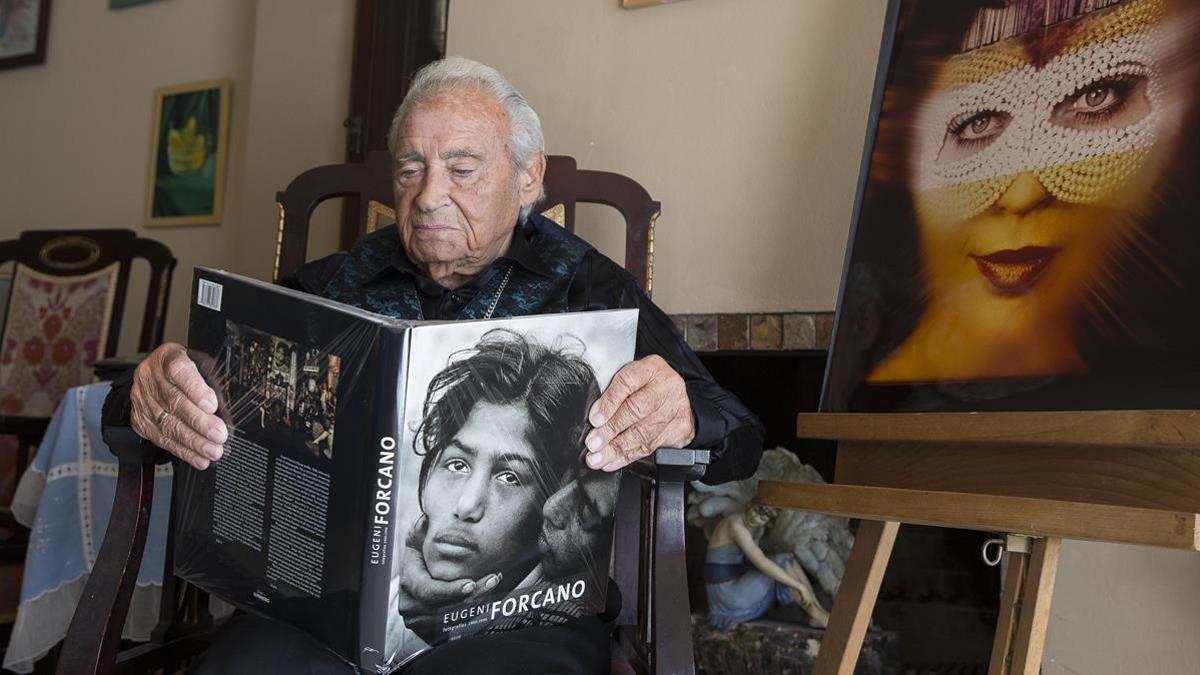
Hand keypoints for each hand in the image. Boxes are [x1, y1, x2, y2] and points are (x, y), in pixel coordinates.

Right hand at [129, 343, 226, 469]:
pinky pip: (161, 439)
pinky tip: (198, 458)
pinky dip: (183, 451)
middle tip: (219, 435)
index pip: (179, 370)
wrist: (155, 376)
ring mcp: (142, 400)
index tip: (212, 405)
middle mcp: (150, 378)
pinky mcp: (140, 420)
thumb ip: (211, 380)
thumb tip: (226, 408)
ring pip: (168, 424)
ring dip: (193, 442)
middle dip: (200, 423)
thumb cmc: (185, 370)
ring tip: (213, 451)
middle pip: (174, 402)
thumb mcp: (199, 364)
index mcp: (167, 357)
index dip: (195, 389)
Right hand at [395, 514, 501, 618]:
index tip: (471, 584)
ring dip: (476, 603)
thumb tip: (426, 520)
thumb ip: (421, 530)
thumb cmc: (421, 554)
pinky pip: (454, 625)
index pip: (427, 590)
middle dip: (471, 596)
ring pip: (452, 617)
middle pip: (443, 607)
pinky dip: (472, 612)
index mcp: (408, 581)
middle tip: (492, 581)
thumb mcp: (417, 540)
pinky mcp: (430, 630)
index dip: (449, 590)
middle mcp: (410, 604)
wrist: (419, 578)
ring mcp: (419, 620)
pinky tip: (487, 598)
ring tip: (493, 584)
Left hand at [583, 355, 694, 471]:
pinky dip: (627, 457)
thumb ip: (614, 392)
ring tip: (598, 458)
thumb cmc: (648, 386)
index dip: (610, 402)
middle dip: (611, 430)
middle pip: (637, 410)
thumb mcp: (632, 377)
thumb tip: (594, 417)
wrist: (677, 396)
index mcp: (650, 368)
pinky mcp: (679, 430)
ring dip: (616, 449)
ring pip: (643, 433)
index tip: (595, 419)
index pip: (628, 382)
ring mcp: (675, 409)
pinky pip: (650, 447)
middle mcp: (666, 387)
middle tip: (593, 443)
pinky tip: (613, 461)